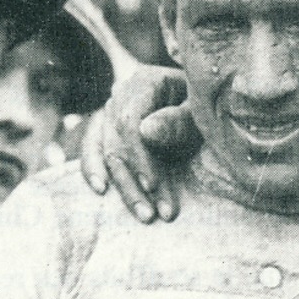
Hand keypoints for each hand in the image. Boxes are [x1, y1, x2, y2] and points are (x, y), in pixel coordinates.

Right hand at [80, 64, 199, 222]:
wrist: (205, 103)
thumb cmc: (205, 106)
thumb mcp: (200, 110)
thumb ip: (178, 120)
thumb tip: (144, 132)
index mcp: (145, 82)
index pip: (129, 123)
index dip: (139, 157)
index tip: (153, 186)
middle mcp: (121, 95)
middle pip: (116, 142)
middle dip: (133, 182)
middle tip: (151, 215)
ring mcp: (112, 111)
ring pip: (104, 150)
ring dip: (122, 186)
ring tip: (144, 215)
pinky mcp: (108, 128)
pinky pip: (93, 148)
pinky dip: (93, 169)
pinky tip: (101, 190)